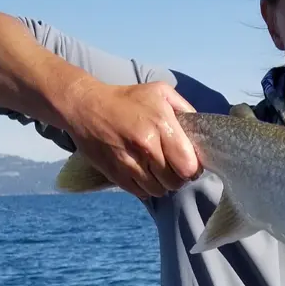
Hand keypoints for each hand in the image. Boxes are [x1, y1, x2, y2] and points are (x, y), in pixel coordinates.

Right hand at [64, 79, 200, 197]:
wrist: (85, 107)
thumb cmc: (127, 98)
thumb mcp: (161, 92)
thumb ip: (185, 108)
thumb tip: (199, 129)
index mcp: (162, 126)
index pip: (188, 165)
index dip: (193, 168)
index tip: (190, 163)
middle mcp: (146, 147)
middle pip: (175, 181)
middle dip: (180, 177)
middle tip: (175, 167)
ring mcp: (129, 163)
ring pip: (159, 190)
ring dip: (163, 184)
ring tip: (160, 171)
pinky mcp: (114, 174)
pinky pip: (141, 193)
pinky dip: (146, 187)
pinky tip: (145, 174)